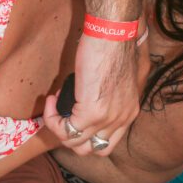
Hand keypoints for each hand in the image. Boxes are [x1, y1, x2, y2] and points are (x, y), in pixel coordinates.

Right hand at [44, 28, 149, 155]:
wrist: (113, 33)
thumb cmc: (113, 47)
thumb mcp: (116, 81)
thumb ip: (108, 98)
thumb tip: (85, 104)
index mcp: (130, 111)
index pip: (108, 143)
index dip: (87, 136)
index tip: (74, 117)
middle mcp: (123, 118)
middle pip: (92, 149)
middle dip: (72, 137)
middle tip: (62, 114)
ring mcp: (107, 118)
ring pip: (75, 144)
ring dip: (58, 127)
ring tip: (55, 102)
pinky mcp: (91, 113)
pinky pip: (64, 130)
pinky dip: (51, 118)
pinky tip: (51, 98)